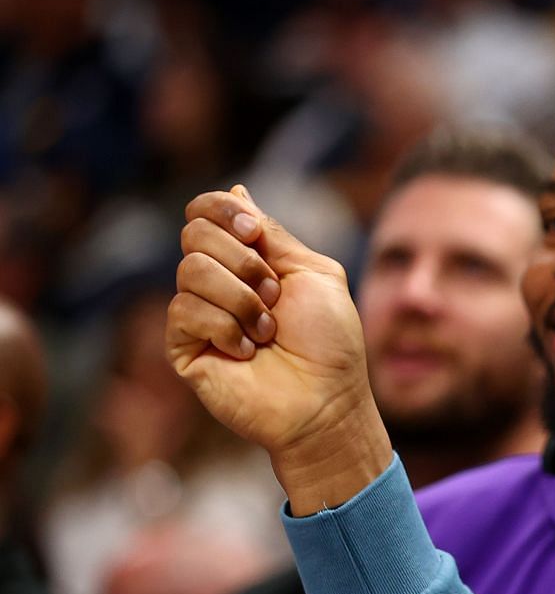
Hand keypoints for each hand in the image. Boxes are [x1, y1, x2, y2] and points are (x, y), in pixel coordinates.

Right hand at [167, 185, 392, 513]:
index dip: (222, 212)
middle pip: (194, 233)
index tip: (255, 236)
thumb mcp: (314, 274)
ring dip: (243, 300)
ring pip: (191, 270)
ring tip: (268, 332)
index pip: (206, 211)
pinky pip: (184, 310)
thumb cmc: (330, 343)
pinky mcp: (184, 345)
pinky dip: (227, 328)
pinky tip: (247, 352)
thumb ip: (273, 234)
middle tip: (274, 296)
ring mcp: (198, 313)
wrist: (327, 402)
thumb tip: (236, 191)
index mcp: (248, 259)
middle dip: (244, 262)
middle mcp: (217, 281)